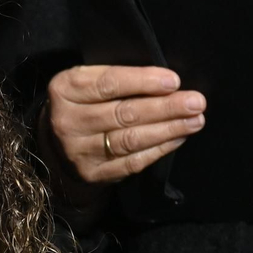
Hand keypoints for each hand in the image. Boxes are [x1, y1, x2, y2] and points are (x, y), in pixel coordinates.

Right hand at [45, 65, 205, 183]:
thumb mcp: (88, 81)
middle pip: (123, 114)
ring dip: (168, 129)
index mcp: (65, 90)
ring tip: (195, 120)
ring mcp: (78, 151)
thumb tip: (167, 83)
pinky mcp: (92, 173)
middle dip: (165, 108)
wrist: (57, 142)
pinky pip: (131, 162)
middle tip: (196, 103)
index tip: (174, 81)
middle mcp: (67, 122)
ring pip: (130, 139)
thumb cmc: (83, 103)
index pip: (108, 84)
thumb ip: (117, 78)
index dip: (143, 82)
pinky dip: (158, 149)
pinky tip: (177, 138)